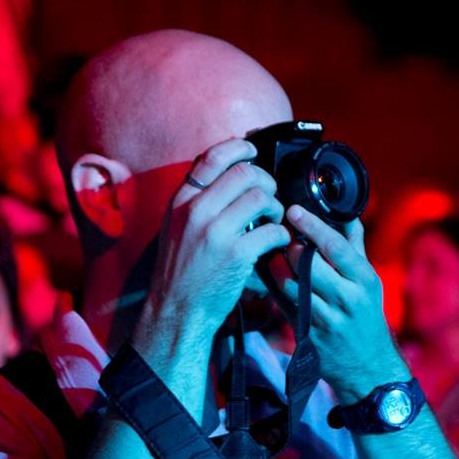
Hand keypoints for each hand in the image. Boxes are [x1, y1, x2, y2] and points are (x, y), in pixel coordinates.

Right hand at [135, 138, 290, 350]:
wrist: (176, 310)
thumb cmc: (181, 270)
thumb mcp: (177, 227)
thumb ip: (198, 201)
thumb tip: (231, 175)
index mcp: (181, 201)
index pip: (212, 158)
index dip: (239, 148)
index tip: (253, 151)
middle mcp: (196, 211)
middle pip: (244, 173)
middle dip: (266, 181)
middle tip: (269, 196)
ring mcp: (216, 232)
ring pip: (261, 197)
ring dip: (276, 206)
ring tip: (273, 219)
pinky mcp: (236, 255)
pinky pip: (272, 231)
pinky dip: (282, 234)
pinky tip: (278, 241)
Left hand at [283, 205, 409, 403]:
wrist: (368, 367)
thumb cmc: (367, 317)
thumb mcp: (369, 282)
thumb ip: (355, 248)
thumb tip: (348, 214)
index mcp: (365, 280)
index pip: (336, 247)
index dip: (313, 227)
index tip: (293, 211)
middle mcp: (348, 299)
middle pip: (310, 264)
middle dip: (291, 248)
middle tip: (280, 235)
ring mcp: (327, 319)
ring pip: (293, 286)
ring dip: (280, 269)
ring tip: (274, 256)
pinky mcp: (309, 336)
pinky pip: (285, 306)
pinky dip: (277, 291)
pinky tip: (273, 281)